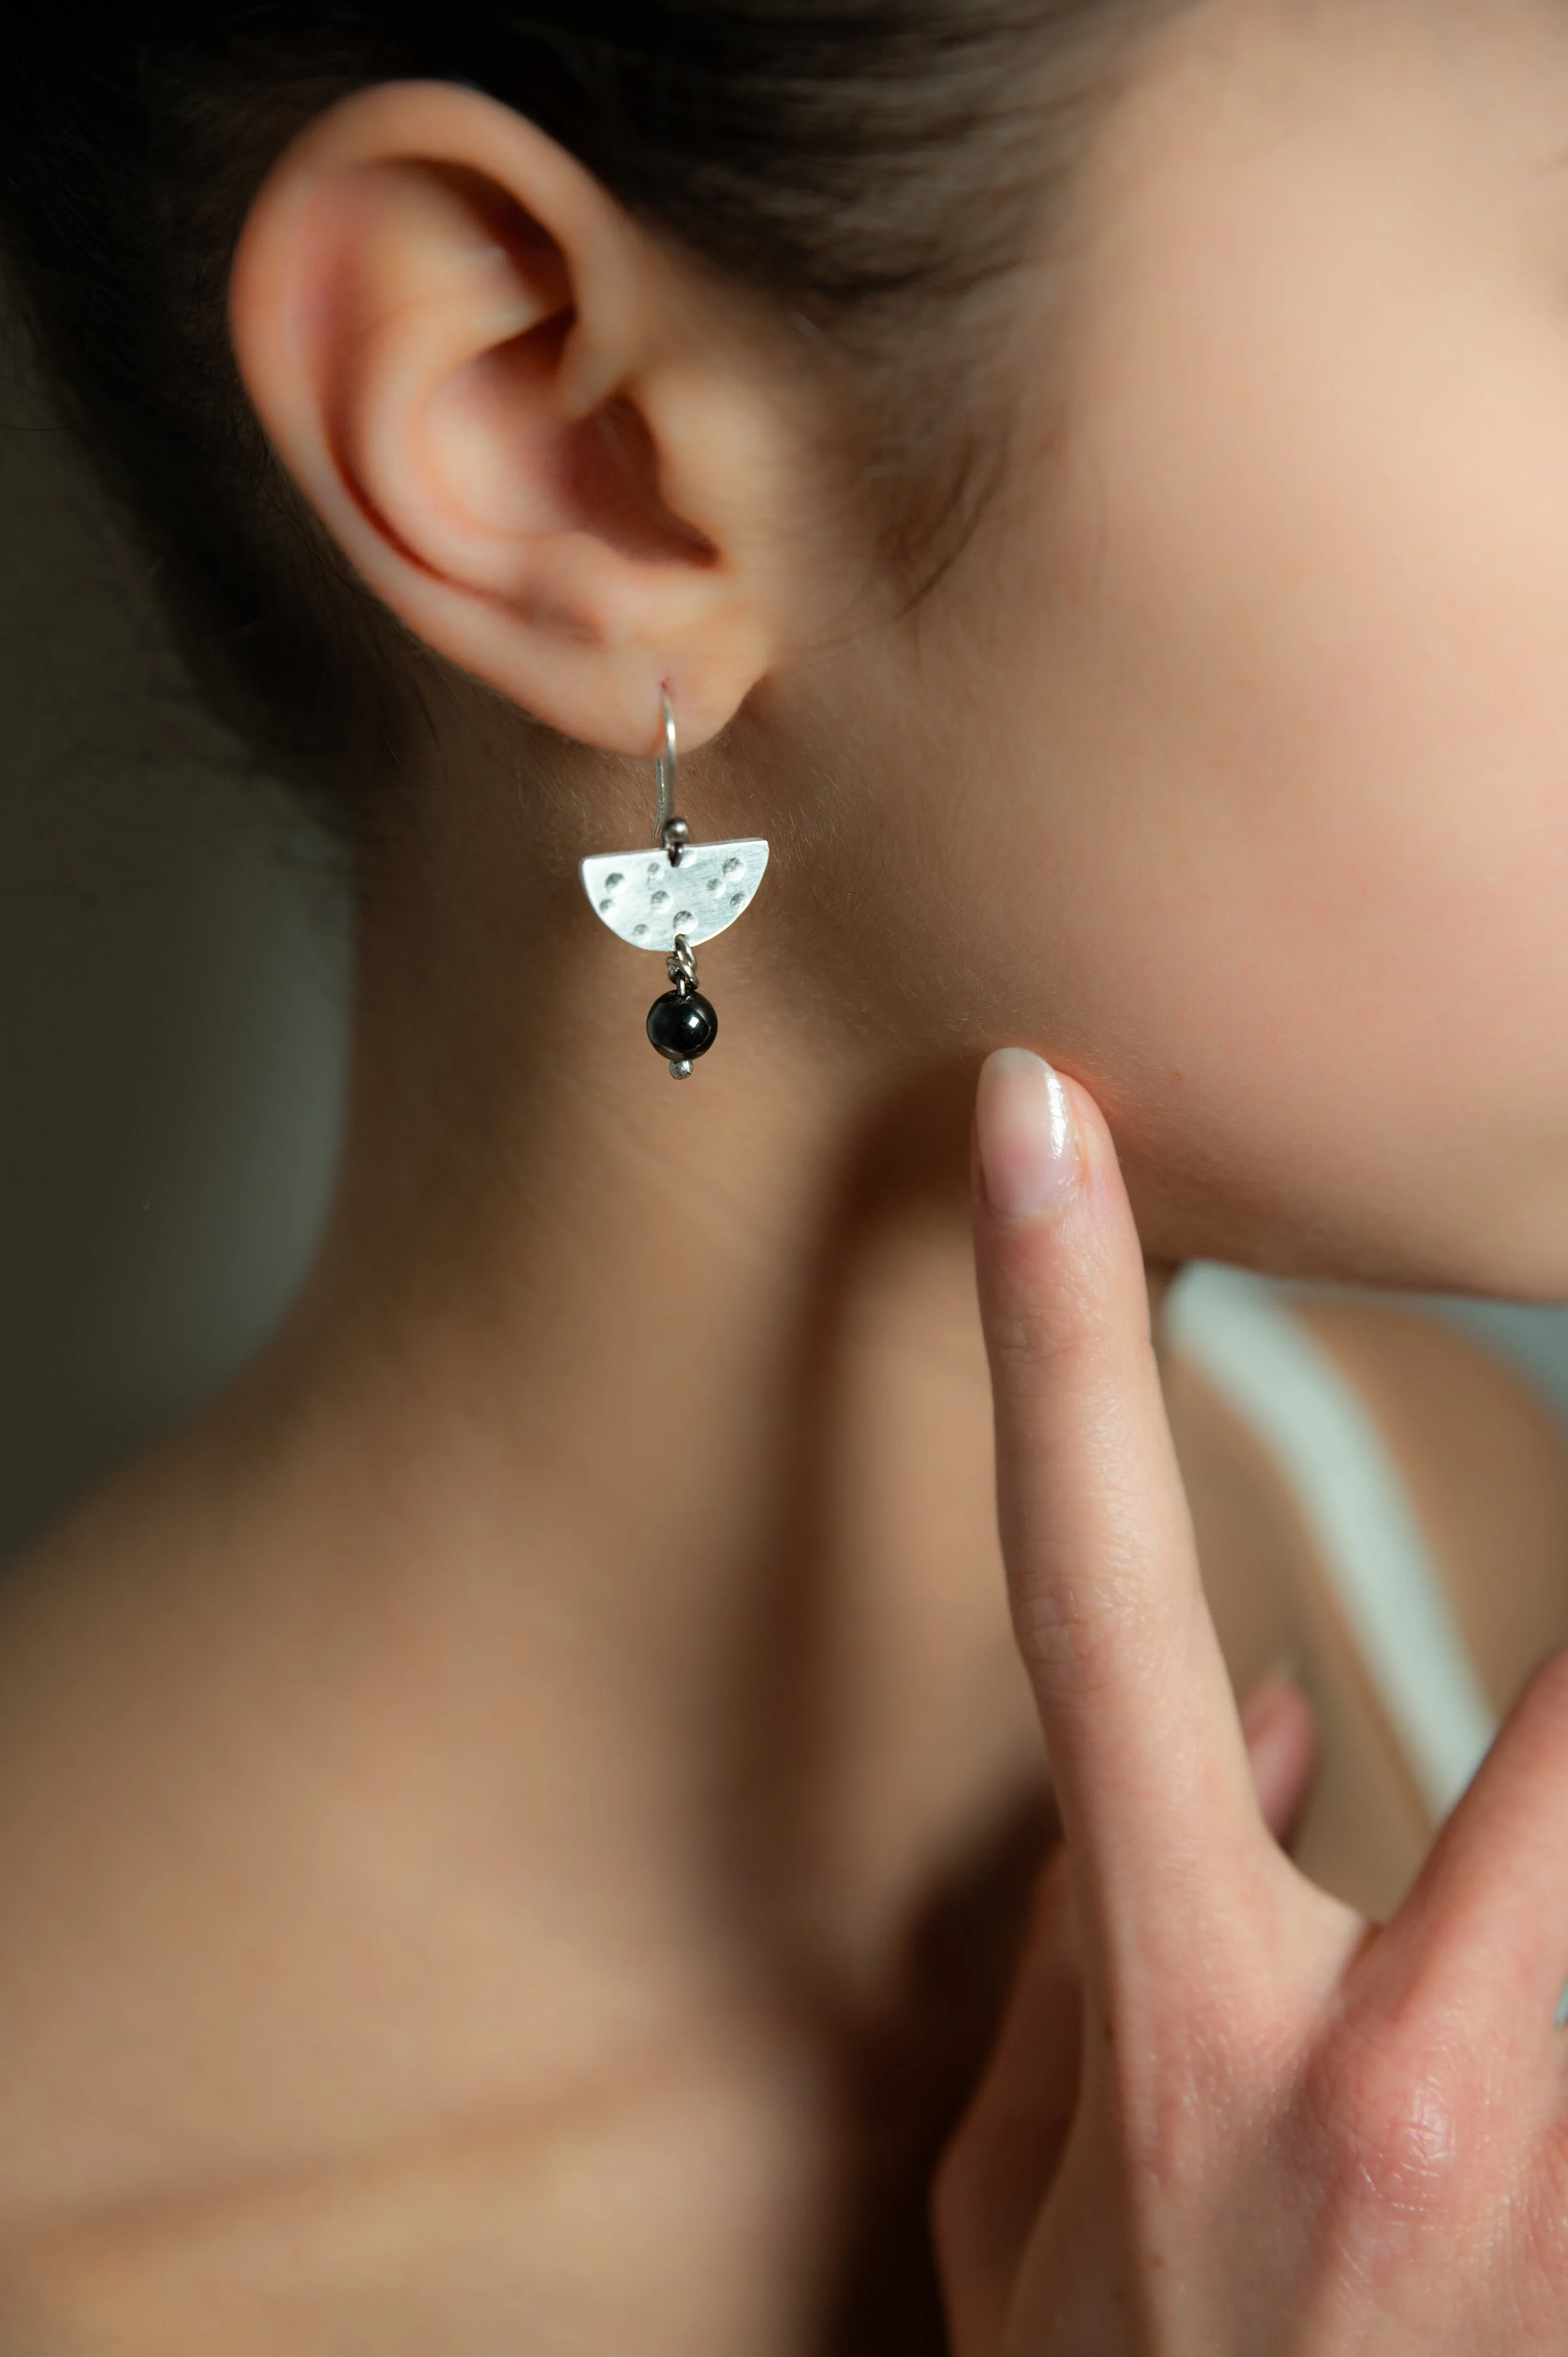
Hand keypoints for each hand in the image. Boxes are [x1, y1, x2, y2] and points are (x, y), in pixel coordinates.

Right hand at [935, 1050, 1567, 2355]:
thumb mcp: (1023, 2211)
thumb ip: (1096, 1947)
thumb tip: (1235, 1713)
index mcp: (1209, 2028)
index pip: (1086, 1595)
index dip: (1051, 1340)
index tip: (1044, 1128)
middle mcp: (1429, 2071)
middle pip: (1564, 1699)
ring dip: (1562, 1769)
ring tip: (1459, 1829)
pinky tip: (1509, 1869)